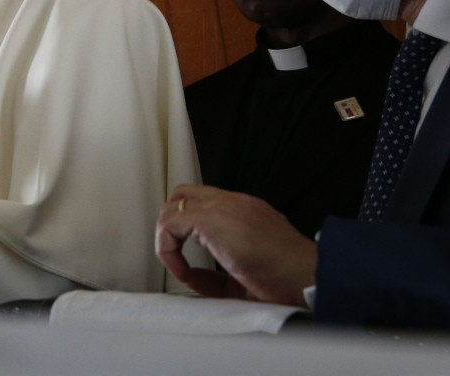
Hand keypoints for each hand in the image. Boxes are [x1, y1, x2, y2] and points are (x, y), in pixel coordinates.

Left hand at [155, 184, 315, 306]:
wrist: (308, 278)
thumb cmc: (288, 281)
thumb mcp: (244, 276)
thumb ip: (216, 275)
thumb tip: (190, 276)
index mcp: (245, 210)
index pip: (202, 203)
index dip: (186, 229)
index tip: (190, 263)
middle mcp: (233, 202)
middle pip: (183, 195)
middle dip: (171, 225)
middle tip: (176, 256)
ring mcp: (224, 206)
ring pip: (175, 203)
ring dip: (168, 237)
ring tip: (178, 266)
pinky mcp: (213, 218)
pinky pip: (170, 223)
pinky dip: (167, 248)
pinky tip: (182, 270)